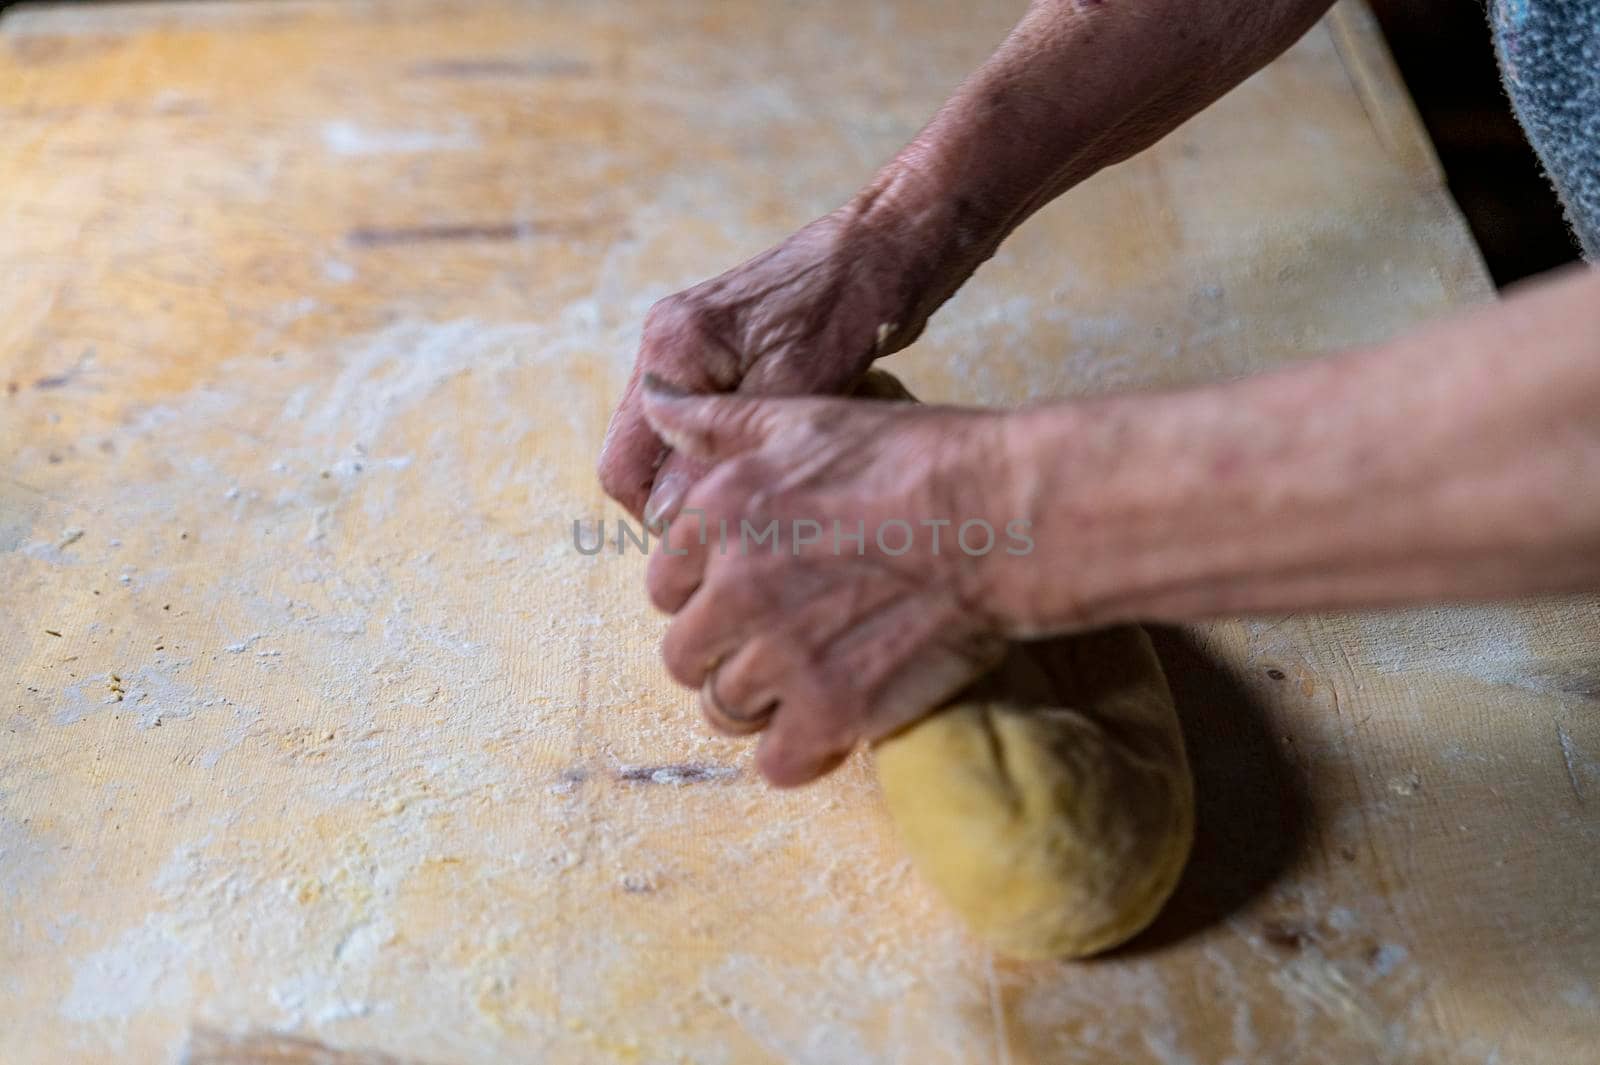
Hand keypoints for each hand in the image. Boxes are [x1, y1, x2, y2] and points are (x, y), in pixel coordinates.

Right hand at [598, 206, 923, 524]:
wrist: (884, 248)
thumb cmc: (847, 309)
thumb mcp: (792, 388)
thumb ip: (720, 450)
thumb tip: (667, 516)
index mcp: (669, 351)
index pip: (623, 468)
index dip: (663, 516)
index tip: (719, 532)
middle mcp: (662, 344)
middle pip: (639, 456)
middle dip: (685, 495)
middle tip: (748, 512)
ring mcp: (686, 344)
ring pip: (671, 440)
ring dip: (710, 468)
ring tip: (768, 476)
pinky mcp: (717, 348)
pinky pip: (701, 416)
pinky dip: (730, 442)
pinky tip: (776, 444)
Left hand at [640, 375, 1032, 785]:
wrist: (1002, 517)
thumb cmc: (914, 458)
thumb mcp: (807, 418)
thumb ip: (720, 420)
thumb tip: (654, 401)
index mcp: (721, 517)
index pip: (663, 588)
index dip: (702, 595)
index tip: (744, 595)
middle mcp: (738, 588)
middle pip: (685, 656)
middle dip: (722, 654)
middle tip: (775, 643)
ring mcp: (784, 655)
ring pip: (725, 711)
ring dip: (759, 704)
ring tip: (806, 681)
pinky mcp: (836, 710)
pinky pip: (777, 762)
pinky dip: (797, 752)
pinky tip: (829, 724)